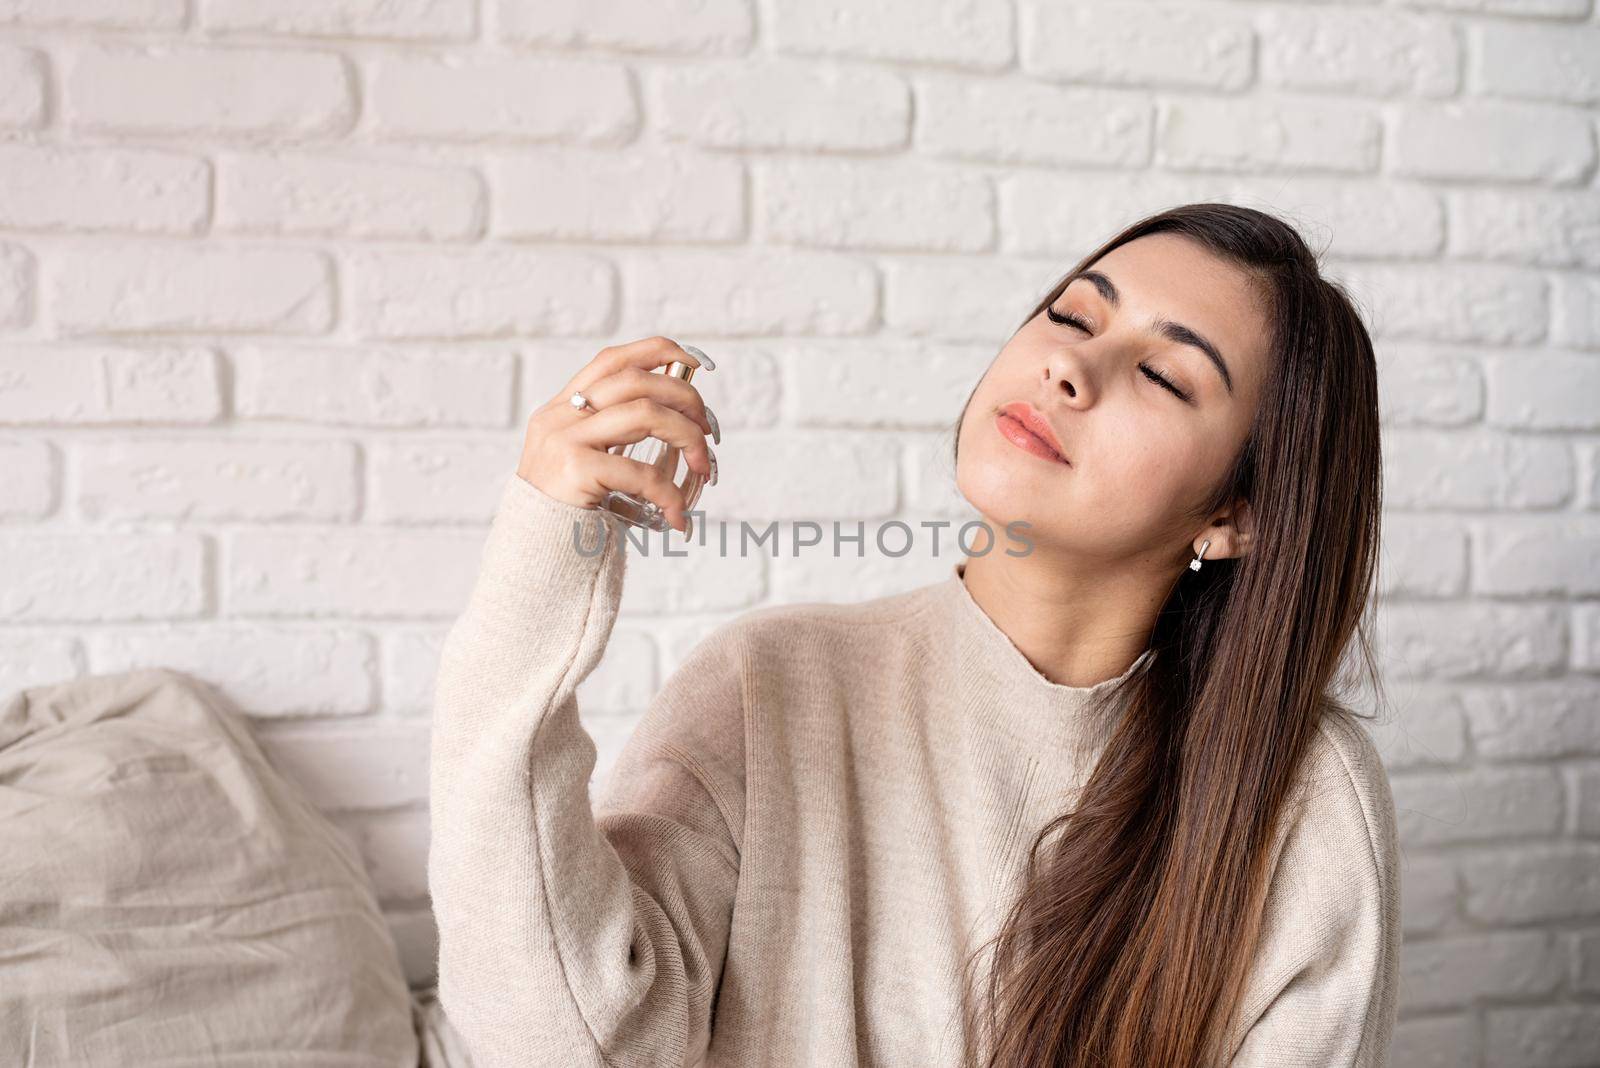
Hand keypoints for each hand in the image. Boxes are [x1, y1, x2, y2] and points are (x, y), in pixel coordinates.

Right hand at [517, 337, 715, 533]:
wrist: (534, 554)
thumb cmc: (569, 512)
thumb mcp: (582, 461)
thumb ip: (611, 437)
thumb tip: (678, 423)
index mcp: (561, 408)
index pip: (612, 360)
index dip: (658, 352)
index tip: (695, 364)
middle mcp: (560, 416)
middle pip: (636, 380)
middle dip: (686, 398)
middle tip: (708, 430)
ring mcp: (565, 440)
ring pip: (645, 414)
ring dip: (689, 437)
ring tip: (704, 466)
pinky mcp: (576, 470)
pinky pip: (641, 473)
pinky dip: (670, 493)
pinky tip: (676, 514)